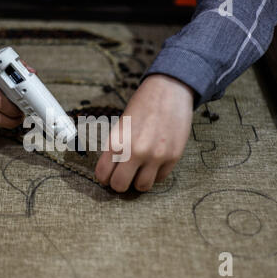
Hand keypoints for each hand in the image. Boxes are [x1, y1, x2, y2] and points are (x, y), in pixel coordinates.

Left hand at [95, 74, 193, 191]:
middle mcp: (135, 151)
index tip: (108, 176)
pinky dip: (155, 174)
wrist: (169, 90)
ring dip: (138, 182)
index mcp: (117, 142)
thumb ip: (115, 148)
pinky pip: (160, 178)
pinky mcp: (173, 157)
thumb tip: (110, 171)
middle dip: (119, 184)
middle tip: (122, 177)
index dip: (104, 178)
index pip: (103, 175)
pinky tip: (154, 162)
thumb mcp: (120, 125)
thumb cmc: (142, 106)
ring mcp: (155, 156)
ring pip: (142, 187)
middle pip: (120, 186)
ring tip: (139, 171)